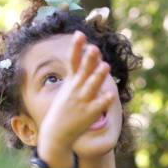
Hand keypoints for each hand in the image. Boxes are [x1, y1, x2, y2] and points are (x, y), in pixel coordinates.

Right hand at [38, 31, 114, 151]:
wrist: (56, 134)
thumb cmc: (64, 110)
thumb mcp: (68, 89)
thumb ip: (78, 74)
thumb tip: (90, 59)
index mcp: (71, 82)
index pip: (73, 61)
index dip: (76, 47)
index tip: (79, 33)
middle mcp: (76, 89)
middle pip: (83, 71)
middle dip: (88, 60)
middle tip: (94, 48)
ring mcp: (82, 102)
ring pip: (92, 87)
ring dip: (98, 77)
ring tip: (106, 66)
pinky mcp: (89, 114)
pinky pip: (98, 106)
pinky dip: (104, 100)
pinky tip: (111, 95)